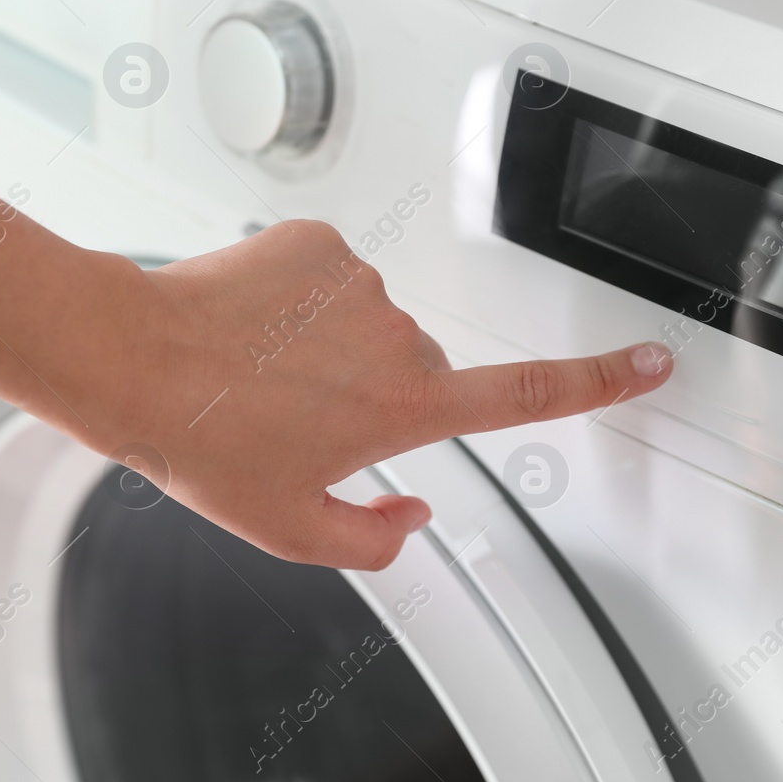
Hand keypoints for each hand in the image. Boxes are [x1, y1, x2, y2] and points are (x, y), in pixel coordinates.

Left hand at [80, 219, 672, 569]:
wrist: (132, 359)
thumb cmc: (204, 442)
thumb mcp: (288, 530)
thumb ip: (372, 540)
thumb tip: (409, 519)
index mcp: (406, 407)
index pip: (527, 394)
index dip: (600, 382)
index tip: (650, 360)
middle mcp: (397, 336)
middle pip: (415, 368)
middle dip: (371, 392)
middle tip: (291, 412)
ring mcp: (358, 282)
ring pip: (366, 321)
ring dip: (327, 344)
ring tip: (258, 369)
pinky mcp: (317, 241)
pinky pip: (326, 277)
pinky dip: (297, 299)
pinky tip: (249, 326)